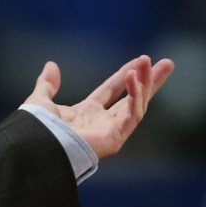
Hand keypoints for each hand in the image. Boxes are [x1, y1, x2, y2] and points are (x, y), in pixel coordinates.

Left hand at [24, 55, 173, 157]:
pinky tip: (133, 77)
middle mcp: (102, 122)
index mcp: (87, 113)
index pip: (112, 90)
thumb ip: (47, 84)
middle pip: (133, 97)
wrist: (38, 146)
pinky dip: (135, 96)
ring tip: (150, 63)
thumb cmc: (38, 129)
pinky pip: (132, 115)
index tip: (140, 60)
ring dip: (145, 83)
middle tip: (167, 63)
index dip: (126, 75)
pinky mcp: (116, 138)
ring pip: (137, 104)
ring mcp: (111, 131)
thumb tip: (51, 65)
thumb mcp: (41, 100)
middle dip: (150, 80)